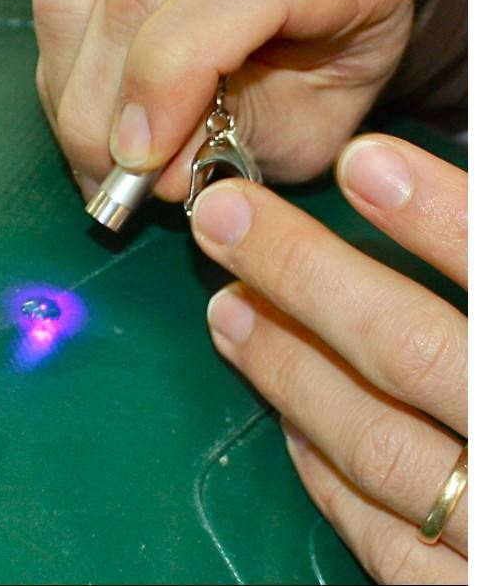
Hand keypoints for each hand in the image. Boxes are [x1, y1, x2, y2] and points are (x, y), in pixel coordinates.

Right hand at [33, 0, 420, 200]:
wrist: (329, 20)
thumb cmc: (329, 75)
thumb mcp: (313, 123)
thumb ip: (248, 138)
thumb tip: (157, 174)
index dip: (169, 78)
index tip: (140, 162)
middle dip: (102, 115)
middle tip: (115, 184)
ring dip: (74, 99)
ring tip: (103, 158)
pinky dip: (66, 73)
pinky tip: (95, 117)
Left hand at [190, 134, 466, 583]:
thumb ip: (488, 274)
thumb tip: (453, 201)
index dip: (441, 216)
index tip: (362, 162)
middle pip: (412, 352)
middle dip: (306, 274)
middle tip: (225, 217)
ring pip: (376, 445)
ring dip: (288, 367)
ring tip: (228, 307)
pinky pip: (379, 536)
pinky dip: (324, 468)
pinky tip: (286, 415)